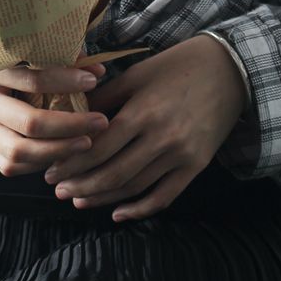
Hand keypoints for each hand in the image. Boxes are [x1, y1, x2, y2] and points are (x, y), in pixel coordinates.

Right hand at [0, 32, 109, 176]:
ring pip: (19, 152)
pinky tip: (57, 154)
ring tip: (85, 143)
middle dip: (71, 126)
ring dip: (58, 151)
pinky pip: (8, 164)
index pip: (32, 79)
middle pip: (29, 123)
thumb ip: (52, 56)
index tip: (93, 81)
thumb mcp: (13, 46)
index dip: (66, 81)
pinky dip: (37, 163)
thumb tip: (96, 69)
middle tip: (100, 122)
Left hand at [43, 34, 248, 220]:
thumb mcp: (136, 74)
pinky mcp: (196, 166)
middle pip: (113, 172)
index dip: (72, 162)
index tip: (51, 169)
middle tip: (57, 189)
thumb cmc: (176, 67)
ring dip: (103, 197)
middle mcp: (162, 138)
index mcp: (143, 112)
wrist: (229, 70)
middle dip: (81, 184)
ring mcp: (181, 155)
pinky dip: (140, 209)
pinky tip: (118, 213)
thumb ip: (105, 98)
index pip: (99, 147)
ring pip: (135, 187)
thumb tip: (72, 116)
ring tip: (78, 199)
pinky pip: (165, 196)